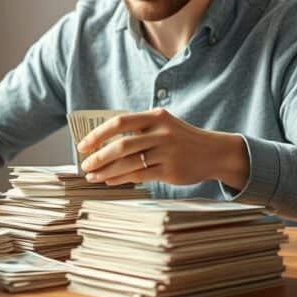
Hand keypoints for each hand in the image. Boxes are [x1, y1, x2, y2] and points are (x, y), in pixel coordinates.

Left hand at [76, 108, 248, 187]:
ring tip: (92, 176)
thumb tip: (101, 143)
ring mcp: (167, 152)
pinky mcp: (170, 171)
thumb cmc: (180, 139)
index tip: (82, 145)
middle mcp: (161, 132)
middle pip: (122, 145)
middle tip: (85, 165)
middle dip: (98, 156)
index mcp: (155, 116)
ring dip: (106, 171)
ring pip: (128, 163)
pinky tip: (109, 180)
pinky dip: (120, 179)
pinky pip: (139, 176)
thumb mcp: (162, 124)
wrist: (213, 152)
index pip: (119, 122)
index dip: (98, 134)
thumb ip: (138, 129)